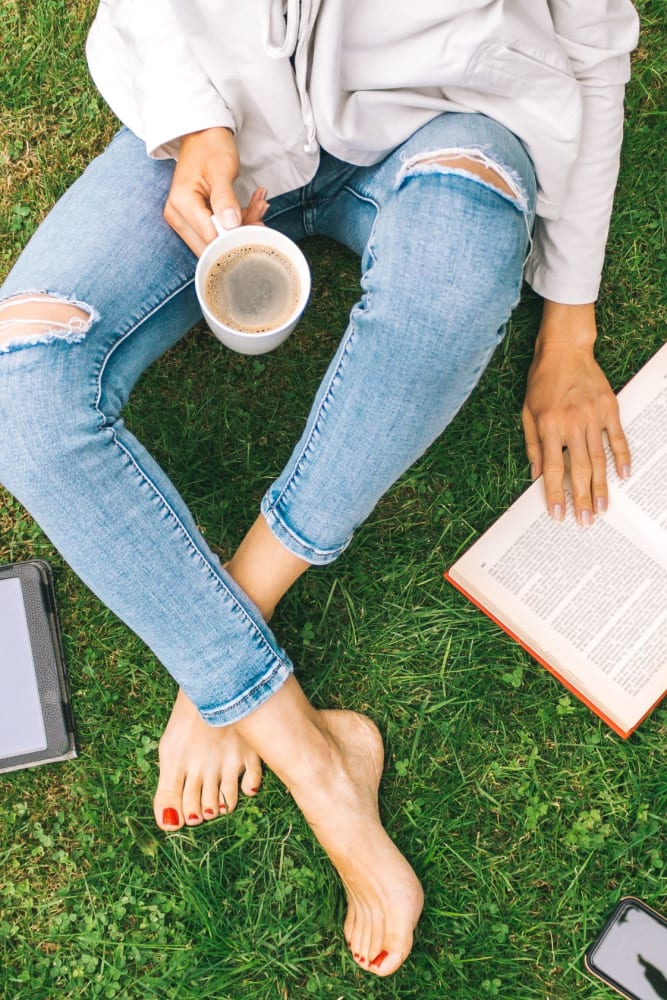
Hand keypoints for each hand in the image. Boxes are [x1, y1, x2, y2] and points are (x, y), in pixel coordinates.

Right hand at [163, 127, 268, 255]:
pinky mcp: (193, 220)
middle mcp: (178, 216)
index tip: (257, 228)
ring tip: (260, 206)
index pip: (210, 237)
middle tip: (261, 218)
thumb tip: (231, 225)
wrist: (202, 135)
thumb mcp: (221, 169)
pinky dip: (237, 223)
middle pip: (211, 244)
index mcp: (182, 204)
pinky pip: (217, 231)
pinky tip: (252, 207)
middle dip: (239, 236)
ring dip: (241, 227)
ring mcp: (184, 219)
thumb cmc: (210, 146)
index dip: (235, 238)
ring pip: (216, 240)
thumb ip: (225, 198)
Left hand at [522, 302, 630, 524]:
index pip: (553, 468)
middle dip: (582, 498)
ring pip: (599, 458)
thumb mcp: (527, 412)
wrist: (565, 349)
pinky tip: (624, 476)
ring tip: (602, 508)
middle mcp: (572, 423)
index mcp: (549, 426)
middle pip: (579, 469)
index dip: (555, 494)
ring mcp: (593, 416)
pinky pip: (617, 438)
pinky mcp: (609, 408)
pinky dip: (622, 457)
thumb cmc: (542, 381)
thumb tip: (535, 474)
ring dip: (601, 486)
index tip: (559, 515)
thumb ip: (532, 444)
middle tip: (585, 521)